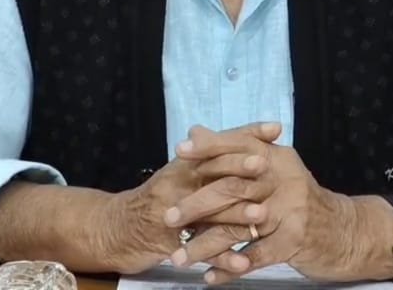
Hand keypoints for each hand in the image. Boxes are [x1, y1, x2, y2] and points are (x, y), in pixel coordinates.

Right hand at [106, 123, 280, 273]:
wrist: (120, 228)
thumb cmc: (161, 197)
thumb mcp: (184, 169)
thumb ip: (218, 153)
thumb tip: (263, 131)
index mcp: (186, 164)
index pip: (219, 146)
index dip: (246, 139)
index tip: (272, 135)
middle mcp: (179, 184)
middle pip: (214, 174)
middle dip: (242, 172)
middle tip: (268, 172)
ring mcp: (175, 214)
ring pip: (210, 214)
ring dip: (237, 215)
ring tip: (263, 216)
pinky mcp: (171, 244)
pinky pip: (201, 251)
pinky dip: (223, 257)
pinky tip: (243, 262)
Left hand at [166, 122, 364, 283]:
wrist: (346, 231)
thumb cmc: (300, 201)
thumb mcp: (275, 169)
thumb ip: (236, 151)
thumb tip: (195, 130)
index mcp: (278, 158)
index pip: (240, 145)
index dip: (209, 147)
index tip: (178, 152)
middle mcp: (285, 179)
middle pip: (235, 187)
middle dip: (197, 204)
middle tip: (169, 218)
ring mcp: (292, 210)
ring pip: (240, 226)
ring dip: (207, 244)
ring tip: (180, 256)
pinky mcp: (296, 240)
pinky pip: (257, 256)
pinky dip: (232, 268)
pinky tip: (210, 276)